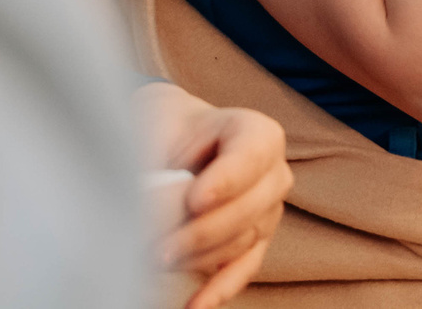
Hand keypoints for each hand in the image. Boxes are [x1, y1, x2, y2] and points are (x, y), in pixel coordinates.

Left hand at [138, 86, 290, 308]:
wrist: (171, 142)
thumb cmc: (166, 130)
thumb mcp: (158, 131)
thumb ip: (158, 161)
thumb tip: (149, 206)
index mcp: (256, 133)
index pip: (252, 154)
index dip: (226, 179)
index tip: (194, 200)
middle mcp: (272, 172)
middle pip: (251, 207)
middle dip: (202, 231)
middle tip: (160, 245)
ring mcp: (267, 211)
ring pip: (241, 241)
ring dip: (197, 257)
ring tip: (156, 259)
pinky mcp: (254, 244)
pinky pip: (243, 270)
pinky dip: (218, 289)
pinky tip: (195, 304)